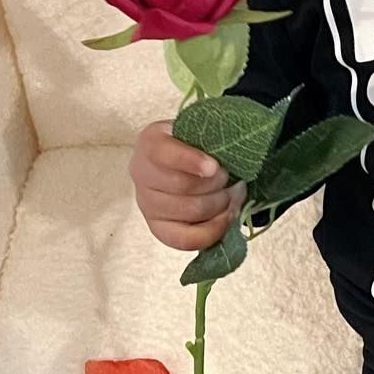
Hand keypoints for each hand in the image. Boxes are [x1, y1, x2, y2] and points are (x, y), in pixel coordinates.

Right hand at [129, 119, 247, 249]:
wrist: (188, 163)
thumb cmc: (198, 146)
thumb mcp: (202, 133)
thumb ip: (213, 139)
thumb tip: (232, 154)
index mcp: (150, 142)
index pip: (164, 153)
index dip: (190, 161)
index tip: (214, 166)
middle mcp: (141, 173)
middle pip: (181, 185)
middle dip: (216, 183)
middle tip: (231, 178)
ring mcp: (147, 204)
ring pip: (189, 211)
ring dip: (220, 204)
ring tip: (233, 195)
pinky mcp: (158, 229)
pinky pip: (185, 239)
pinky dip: (213, 231)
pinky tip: (227, 217)